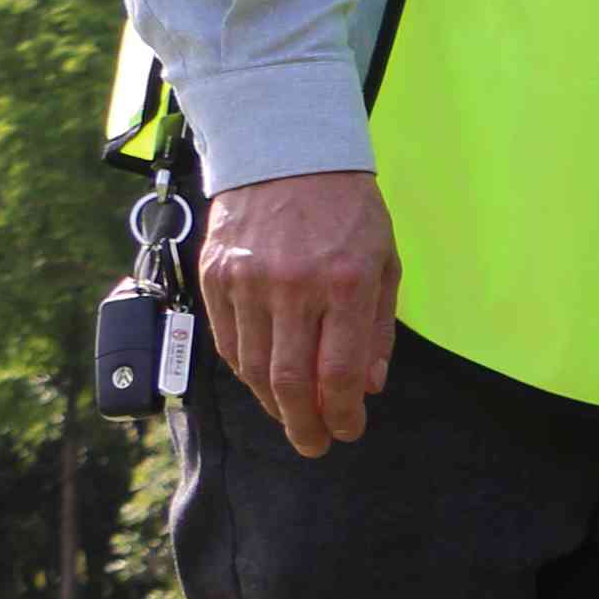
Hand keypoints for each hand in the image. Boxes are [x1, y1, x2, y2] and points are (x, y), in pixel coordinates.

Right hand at [196, 168, 400, 457]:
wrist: (286, 153)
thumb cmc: (346, 209)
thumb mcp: (383, 262)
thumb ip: (376, 328)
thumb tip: (368, 387)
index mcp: (344, 282)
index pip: (339, 374)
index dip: (342, 415)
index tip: (347, 432)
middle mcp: (292, 285)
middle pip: (288, 381)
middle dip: (302, 425)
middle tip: (313, 445)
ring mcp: (247, 281)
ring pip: (252, 367)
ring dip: (271, 403)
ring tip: (291, 416)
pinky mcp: (215, 275)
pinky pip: (227, 341)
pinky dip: (245, 370)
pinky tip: (263, 380)